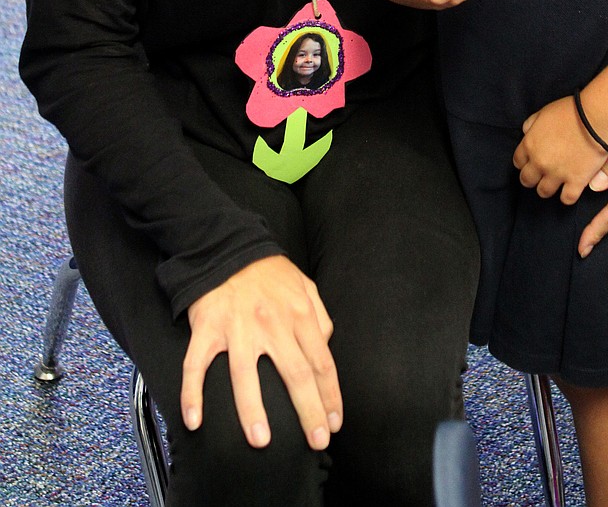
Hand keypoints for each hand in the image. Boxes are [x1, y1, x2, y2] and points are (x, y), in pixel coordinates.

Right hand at [181, 255, 341, 449]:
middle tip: (316, 443)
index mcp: (299, 313)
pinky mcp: (207, 328)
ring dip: (253, 410)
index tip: (334, 424)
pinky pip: (196, 365)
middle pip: (295, 374)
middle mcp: (271, 323)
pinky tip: (194, 421)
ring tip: (261, 442)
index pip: (321, 362)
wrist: (227, 246)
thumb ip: (319, 317)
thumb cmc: (269, 272)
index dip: (330, 396)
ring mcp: (237, 327)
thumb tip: (325, 349)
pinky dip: (192, 393)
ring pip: (245, 375)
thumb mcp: (305, 285)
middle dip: (308, 412)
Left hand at [513, 96, 607, 203]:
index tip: (530, 162)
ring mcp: (557, 174)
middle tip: (539, 176)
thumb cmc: (571, 111)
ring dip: (547, 188)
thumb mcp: (544, 112)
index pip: (518, 162)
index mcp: (530, 144)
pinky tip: (570, 190)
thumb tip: (526, 132)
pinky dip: (567, 197)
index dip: (524, 163)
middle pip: (527, 180)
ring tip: (554, 183)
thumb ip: (532, 125)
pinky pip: (566, 199)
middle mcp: (540, 162)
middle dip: (531, 178)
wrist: (596, 118)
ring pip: (544, 192)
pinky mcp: (576, 181)